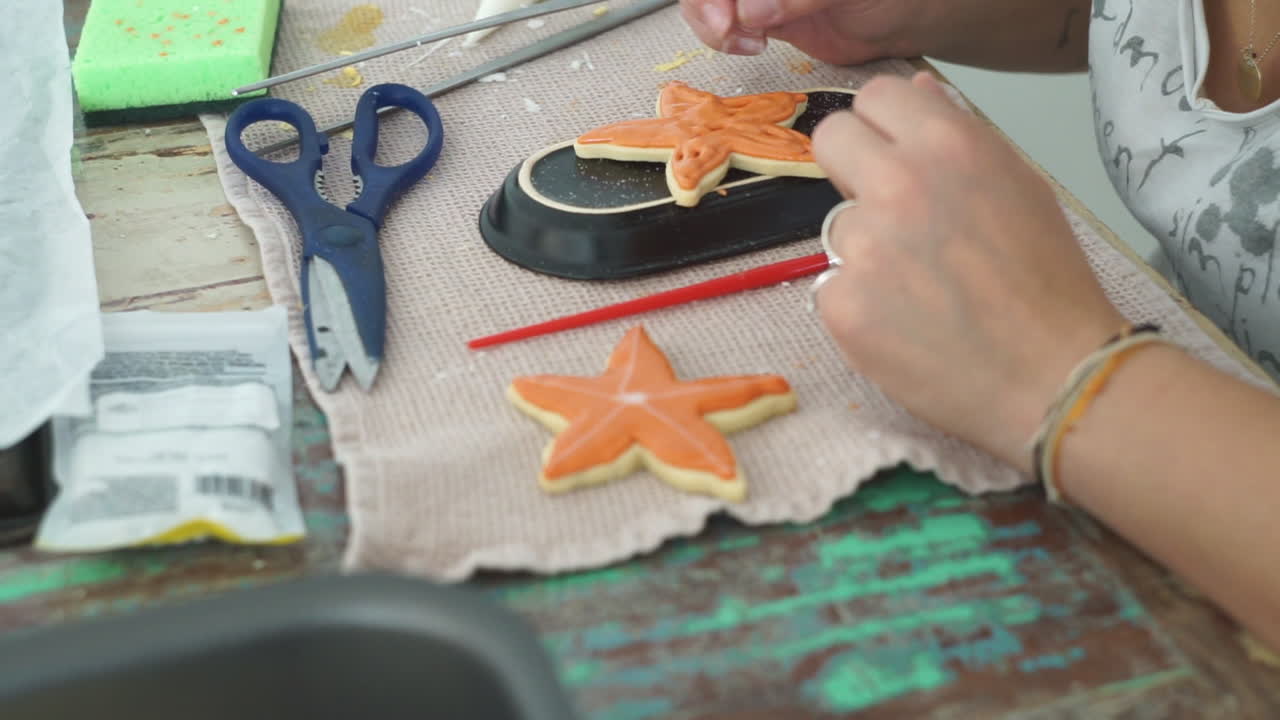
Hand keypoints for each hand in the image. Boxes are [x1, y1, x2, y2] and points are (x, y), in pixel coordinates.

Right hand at [679, 0, 918, 63]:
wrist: (898, 19)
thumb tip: (751, 11)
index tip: (730, 11)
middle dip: (706, 4)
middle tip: (727, 29)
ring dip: (710, 22)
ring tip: (743, 41)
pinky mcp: (755, 12)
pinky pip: (719, 21)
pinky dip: (722, 35)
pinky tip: (751, 44)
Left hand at [811, 72, 1125, 468]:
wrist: (1054, 376)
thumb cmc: (1048, 283)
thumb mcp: (1020, 186)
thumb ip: (958, 135)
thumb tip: (916, 92)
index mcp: (949, 145)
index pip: (875, 95)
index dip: (882, 126)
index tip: (892, 153)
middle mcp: (899, 184)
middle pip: (830, 140)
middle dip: (851, 168)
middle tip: (887, 211)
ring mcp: (864, 245)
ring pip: (837, 226)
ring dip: (866, 249)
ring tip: (921, 288)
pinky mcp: (842, 304)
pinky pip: (833, 285)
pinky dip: (860, 305)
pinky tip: (906, 325)